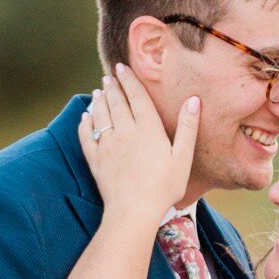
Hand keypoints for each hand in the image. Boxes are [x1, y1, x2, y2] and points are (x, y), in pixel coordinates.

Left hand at [78, 63, 196, 219]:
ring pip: (100, 115)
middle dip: (113, 87)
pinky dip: (85, 122)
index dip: (129, 80)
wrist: (134, 211)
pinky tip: (86, 117)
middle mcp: (125, 131)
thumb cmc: (164, 187)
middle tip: (109, 77)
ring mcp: (107, 144)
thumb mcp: (183, 158)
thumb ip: (188, 127)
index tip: (122, 67)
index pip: (136, 97)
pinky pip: (86, 134)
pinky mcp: (95, 158)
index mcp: (148, 129)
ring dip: (99, 101)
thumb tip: (194, 100)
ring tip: (99, 92)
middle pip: (116, 102)